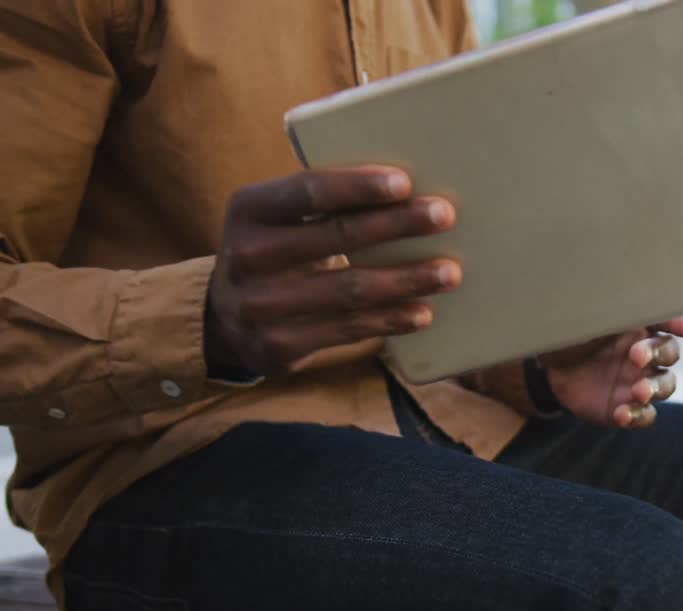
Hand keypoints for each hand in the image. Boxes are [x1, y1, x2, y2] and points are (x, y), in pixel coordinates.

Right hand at [205, 166, 461, 375]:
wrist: (224, 320)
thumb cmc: (275, 253)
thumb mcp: (277, 219)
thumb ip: (321, 202)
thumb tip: (405, 188)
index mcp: (249, 208)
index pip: (309, 190)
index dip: (358, 186)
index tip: (405, 183)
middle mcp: (247, 255)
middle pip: (338, 236)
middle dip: (397, 225)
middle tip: (444, 216)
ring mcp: (260, 305)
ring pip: (350, 289)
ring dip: (407, 279)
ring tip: (449, 272)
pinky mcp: (278, 346)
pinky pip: (348, 329)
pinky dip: (390, 320)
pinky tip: (423, 312)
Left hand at [540, 317, 682, 427]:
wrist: (545, 366)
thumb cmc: (570, 333)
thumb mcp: (587, 316)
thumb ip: (613, 308)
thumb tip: (632, 284)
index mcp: (638, 328)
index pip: (666, 322)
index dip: (677, 323)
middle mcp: (644, 354)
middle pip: (669, 354)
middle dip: (658, 355)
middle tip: (637, 356)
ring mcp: (636, 382)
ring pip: (664, 386)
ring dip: (654, 388)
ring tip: (638, 392)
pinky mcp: (625, 407)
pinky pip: (644, 415)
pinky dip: (638, 415)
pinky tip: (622, 414)